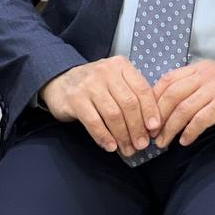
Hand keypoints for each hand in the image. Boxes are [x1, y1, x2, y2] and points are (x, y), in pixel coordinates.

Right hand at [38, 56, 161, 157]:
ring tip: (128, 149)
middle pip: (129, 104)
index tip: (155, 129)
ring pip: (113, 114)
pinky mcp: (75, 99)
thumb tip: (152, 124)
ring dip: (123, 136)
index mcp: (120, 65)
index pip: (142, 89)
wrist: (59, 81)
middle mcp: (106, 71)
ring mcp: (89, 84)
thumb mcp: (115, 81)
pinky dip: (104, 136)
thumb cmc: (94, 85)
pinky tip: (110, 146)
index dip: (151, 111)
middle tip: (142, 145)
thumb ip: (132, 95)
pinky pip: (94, 122)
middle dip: (138, 128)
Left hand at [153, 60, 214, 148]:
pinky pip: (201, 119)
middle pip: (171, 95)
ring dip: (170, 128)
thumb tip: (168, 111)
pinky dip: (190, 132)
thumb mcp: (213, 87)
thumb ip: (193, 93)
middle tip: (150, 135)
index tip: (145, 118)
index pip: (167, 81)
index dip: (153, 100)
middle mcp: (205, 75)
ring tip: (163, 143)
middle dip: (157, 117)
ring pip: (183, 108)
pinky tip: (185, 141)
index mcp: (199, 69)